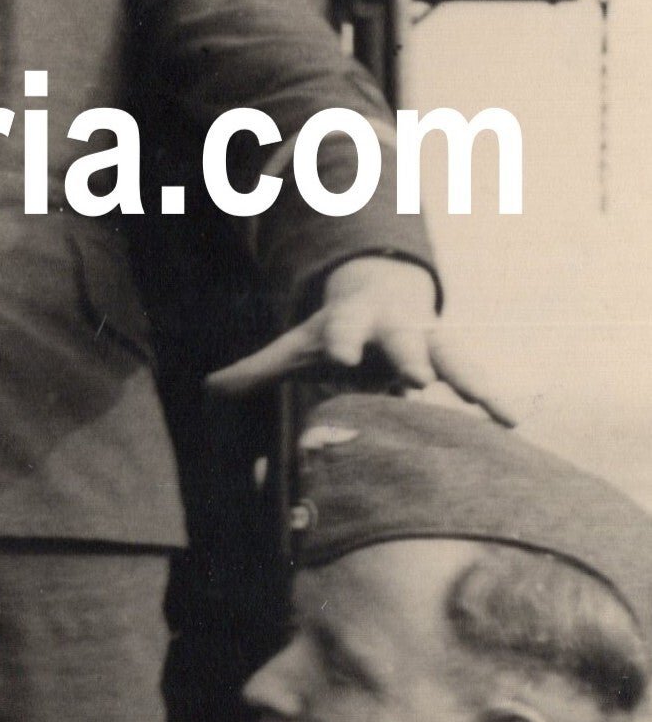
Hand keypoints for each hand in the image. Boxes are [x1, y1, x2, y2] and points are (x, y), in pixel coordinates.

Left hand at [205, 256, 515, 422]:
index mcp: (351, 322)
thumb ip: (257, 370)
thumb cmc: (334, 333)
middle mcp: (394, 328)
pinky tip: (512, 425)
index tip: (339, 355)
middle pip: (404, 342)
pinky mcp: (452, 360)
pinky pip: (476, 379)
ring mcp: (429, 343)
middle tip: (418, 380)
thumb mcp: (295, 345)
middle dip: (411, 358)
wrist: (382, 296)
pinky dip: (493, 399)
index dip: (341, 340)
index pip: (342, 329)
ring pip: (453, 359)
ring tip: (493, 411)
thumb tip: (210, 387)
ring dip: (470, 383)